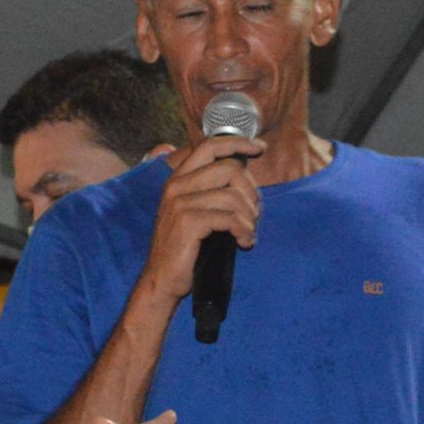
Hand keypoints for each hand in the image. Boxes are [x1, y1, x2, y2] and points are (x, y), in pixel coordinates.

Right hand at [139, 135, 263, 303]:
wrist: (163, 279)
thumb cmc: (186, 247)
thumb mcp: (195, 211)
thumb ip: (212, 189)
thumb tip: (245, 172)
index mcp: (179, 178)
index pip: (210, 146)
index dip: (238, 143)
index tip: (260, 149)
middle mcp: (176, 185)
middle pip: (230, 169)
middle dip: (251, 192)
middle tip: (254, 214)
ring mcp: (180, 203)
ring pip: (233, 196)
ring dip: (249, 217)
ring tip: (248, 233)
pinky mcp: (187, 222)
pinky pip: (229, 218)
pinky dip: (244, 231)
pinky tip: (245, 242)